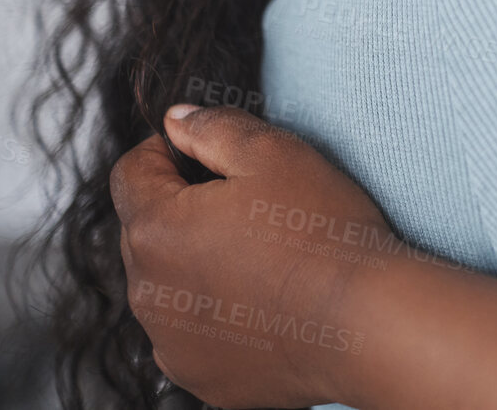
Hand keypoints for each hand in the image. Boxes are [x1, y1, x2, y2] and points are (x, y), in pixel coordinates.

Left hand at [111, 105, 396, 408]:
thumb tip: (175, 120)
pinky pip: (191, 332)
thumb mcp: (275, 153)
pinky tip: (265, 302)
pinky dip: (217, 314)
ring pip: (168, 283)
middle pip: (147, 230)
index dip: (167, 151)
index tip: (209, 154)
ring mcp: (171, 341)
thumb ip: (214, 127)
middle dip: (186, 210)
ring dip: (197, 264)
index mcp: (156, 228)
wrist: (366, 321)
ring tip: (264, 257)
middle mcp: (147, 292)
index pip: (131, 173)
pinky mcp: (200, 375)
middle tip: (253, 206)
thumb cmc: (324, 232)